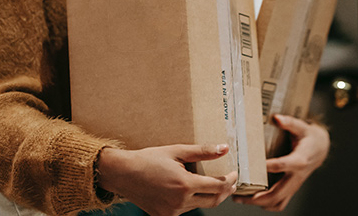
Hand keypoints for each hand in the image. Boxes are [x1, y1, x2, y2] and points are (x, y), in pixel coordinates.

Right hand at [97, 144, 237, 215]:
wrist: (122, 174)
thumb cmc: (148, 159)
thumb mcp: (176, 151)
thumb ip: (202, 151)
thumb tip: (224, 148)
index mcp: (184, 185)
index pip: (218, 186)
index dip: (230, 180)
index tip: (235, 173)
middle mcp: (179, 202)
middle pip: (213, 201)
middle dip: (225, 191)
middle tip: (230, 181)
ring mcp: (171, 212)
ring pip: (199, 206)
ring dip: (209, 196)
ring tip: (211, 183)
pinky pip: (185, 210)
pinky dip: (193, 201)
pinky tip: (191, 190)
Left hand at [233, 114, 329, 211]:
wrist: (321, 149)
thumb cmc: (309, 137)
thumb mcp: (302, 126)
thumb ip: (290, 122)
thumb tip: (276, 118)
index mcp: (300, 159)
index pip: (284, 165)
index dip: (270, 167)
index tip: (253, 167)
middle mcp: (297, 175)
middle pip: (279, 192)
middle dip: (258, 197)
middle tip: (239, 194)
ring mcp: (294, 184)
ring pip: (278, 201)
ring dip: (259, 203)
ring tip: (240, 198)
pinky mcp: (291, 188)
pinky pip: (280, 202)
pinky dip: (266, 204)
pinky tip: (252, 199)